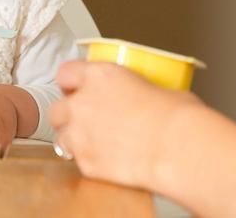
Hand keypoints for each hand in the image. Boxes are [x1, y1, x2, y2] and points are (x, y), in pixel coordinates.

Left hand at [49, 61, 201, 188]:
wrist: (178, 146)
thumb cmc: (176, 115)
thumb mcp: (153, 86)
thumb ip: (133, 88)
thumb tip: (143, 96)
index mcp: (98, 76)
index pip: (66, 73)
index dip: (70, 83)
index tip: (76, 89)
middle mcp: (81, 102)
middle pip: (56, 109)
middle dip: (68, 115)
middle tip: (86, 121)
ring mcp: (80, 134)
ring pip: (61, 138)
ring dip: (73, 140)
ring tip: (94, 145)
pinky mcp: (86, 162)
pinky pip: (77, 161)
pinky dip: (88, 161)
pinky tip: (106, 162)